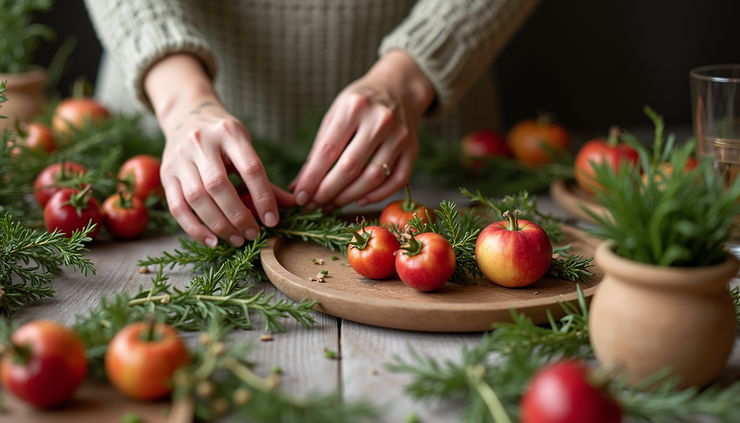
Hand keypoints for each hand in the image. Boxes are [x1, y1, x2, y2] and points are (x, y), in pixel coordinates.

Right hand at [145, 55, 293, 246]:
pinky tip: (213, 241)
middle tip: (253, 234)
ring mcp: (179, 158)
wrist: (186, 116)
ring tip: (237, 240)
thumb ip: (265, 179)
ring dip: (219, 224)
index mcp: (229, 132)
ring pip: (196, 198)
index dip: (263, 197)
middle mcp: (201, 142)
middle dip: (238, 215)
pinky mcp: (166, 174)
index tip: (273, 220)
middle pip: (218, 185)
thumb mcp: (246, 149)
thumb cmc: (224, 139)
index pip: (250, 168)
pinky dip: (194, 228)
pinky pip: (177, 207)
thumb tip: (293, 205)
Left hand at [289, 50, 434, 211]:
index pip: (328, 150)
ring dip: (349, 197)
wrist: (398, 88)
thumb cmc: (360, 104)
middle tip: (313, 206)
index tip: (300, 197)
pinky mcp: (413, 148)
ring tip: (331, 205)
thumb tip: (299, 186)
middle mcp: (379, 120)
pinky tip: (359, 200)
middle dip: (328, 192)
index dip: (312, 178)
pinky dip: (377, 196)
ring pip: (373, 177)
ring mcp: (399, 135)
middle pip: (350, 167)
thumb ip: (318, 150)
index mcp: (354, 107)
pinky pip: (397, 181)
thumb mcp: (335, 116)